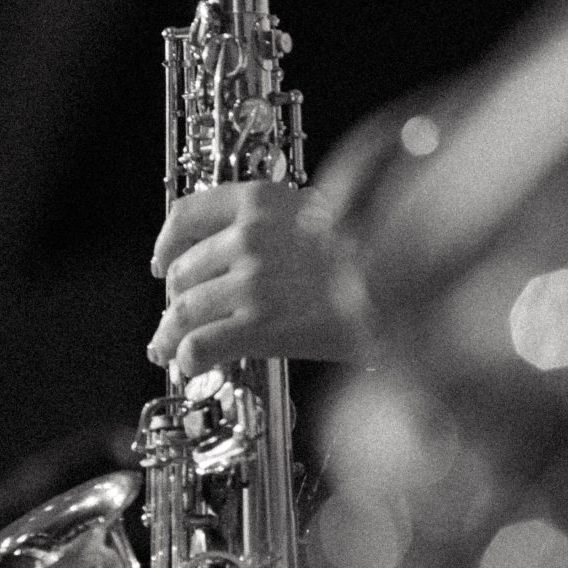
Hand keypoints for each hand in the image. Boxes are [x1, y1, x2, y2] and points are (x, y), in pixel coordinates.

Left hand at [148, 182, 373, 375]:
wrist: (404, 278)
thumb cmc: (378, 250)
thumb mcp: (325, 213)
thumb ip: (283, 226)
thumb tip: (256, 256)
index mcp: (262, 201)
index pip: (187, 215)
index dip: (168, 243)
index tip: (163, 261)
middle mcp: (247, 237)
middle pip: (184, 271)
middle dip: (174, 300)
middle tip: (175, 319)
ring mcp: (251, 282)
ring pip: (185, 311)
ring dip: (170, 335)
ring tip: (167, 350)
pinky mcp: (259, 325)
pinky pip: (201, 344)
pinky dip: (189, 358)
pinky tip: (191, 366)